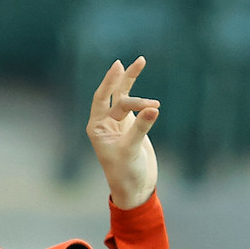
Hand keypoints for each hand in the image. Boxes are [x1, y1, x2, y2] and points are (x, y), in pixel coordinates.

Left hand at [86, 59, 159, 210]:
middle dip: (129, 88)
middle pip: (116, 96)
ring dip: (132, 81)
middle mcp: (105, 123)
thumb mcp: (132, 150)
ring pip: (124, 96)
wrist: (135, 187)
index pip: (100, 99)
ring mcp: (119, 123)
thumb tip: (152, 110)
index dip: (109, 82)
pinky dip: (142, 96)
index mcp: (97, 128)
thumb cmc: (126, 173)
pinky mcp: (132, 125)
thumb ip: (140, 128)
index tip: (118, 65)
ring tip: (141, 61)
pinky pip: (135, 104)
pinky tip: (145, 81)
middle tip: (145, 78)